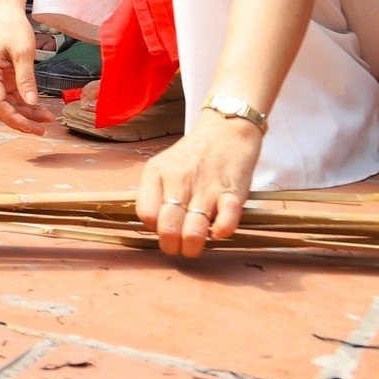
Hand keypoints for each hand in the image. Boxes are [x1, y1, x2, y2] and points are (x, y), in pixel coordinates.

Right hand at [0, 12, 55, 135]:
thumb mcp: (23, 52)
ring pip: (9, 106)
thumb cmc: (12, 28)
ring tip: (47, 120)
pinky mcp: (4, 80)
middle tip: (42, 130)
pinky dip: (27, 105)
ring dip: (26, 115)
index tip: (32, 127)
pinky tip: (41, 110)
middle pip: (2, 109)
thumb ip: (26, 78)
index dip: (14, 118)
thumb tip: (32, 102)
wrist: (8, 14)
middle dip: (21, 121)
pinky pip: (14, 98)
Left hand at [136, 110, 259, 257]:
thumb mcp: (163, 166)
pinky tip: (217, 231)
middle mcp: (179, 180)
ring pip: (193, 230)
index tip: (163, 227)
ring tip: (193, 246)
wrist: (227, 131)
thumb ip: (155, 192)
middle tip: (177, 247)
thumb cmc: (192, 155)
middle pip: (167, 227)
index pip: (145, 214)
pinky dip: (221, 233)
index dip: (153, 228)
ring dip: (192, 246)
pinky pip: (226, 223)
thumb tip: (154, 227)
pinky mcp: (233, 193)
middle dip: (171, 246)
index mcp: (157, 173)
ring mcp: (206, 187)